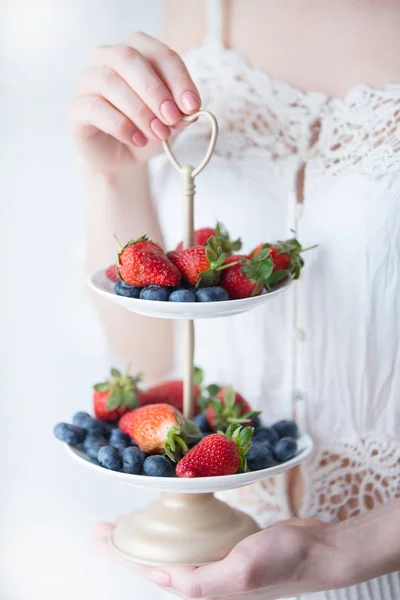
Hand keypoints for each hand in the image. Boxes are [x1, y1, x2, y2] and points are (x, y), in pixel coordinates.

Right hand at [69, 31, 200, 173]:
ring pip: (110, 82)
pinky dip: (121, 125)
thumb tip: (187, 110)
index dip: (178, 79)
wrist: (120, 158)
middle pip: (129, 58)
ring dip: (140, 110)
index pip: (159, 54)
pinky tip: (138, 140)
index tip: (193, 106)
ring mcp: (87, 81)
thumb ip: (179, 112)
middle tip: (172, 118)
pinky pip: (96, 108)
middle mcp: (107, 58)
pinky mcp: (77, 108)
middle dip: (155, 90)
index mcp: (135, 51)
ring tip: (158, 134)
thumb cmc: (145, 129)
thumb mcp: (169, 121)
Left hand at [94, 518, 347, 598]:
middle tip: (100, 528)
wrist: (318, 551)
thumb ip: (203, 582)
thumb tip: (164, 580)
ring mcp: (216, 562)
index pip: (151, 570)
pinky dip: (172, 528)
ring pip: (170, 548)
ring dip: (146, 535)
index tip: (97, 537)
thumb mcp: (243, 570)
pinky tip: (168, 518)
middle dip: (124, 545)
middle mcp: (205, 578)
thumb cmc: (284, 561)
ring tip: (125, 523)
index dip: (120, 554)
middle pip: (154, 559)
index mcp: (203, 587)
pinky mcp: (227, 548)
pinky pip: (190, 538)